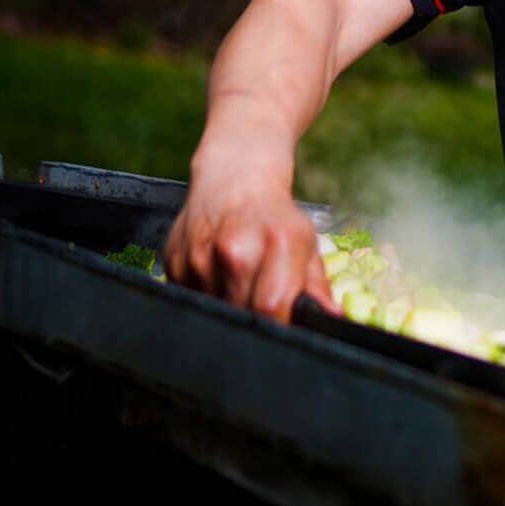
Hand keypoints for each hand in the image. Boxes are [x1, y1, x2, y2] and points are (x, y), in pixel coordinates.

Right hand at [160, 147, 333, 322]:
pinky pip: (192, 299)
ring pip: (216, 311)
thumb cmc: (274, 215)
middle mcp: (235, 249)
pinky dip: (207, 297)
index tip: (281, 328)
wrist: (233, 177)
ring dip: (229, 309)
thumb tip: (330, 319)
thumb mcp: (306, 243)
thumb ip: (317, 286)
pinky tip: (218, 276)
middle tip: (262, 307)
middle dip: (255, 321)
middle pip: (242, 315)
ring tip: (240, 285)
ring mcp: (200, 256)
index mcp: (277, 242)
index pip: (271, 308)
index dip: (277, 326)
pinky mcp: (174, 263)